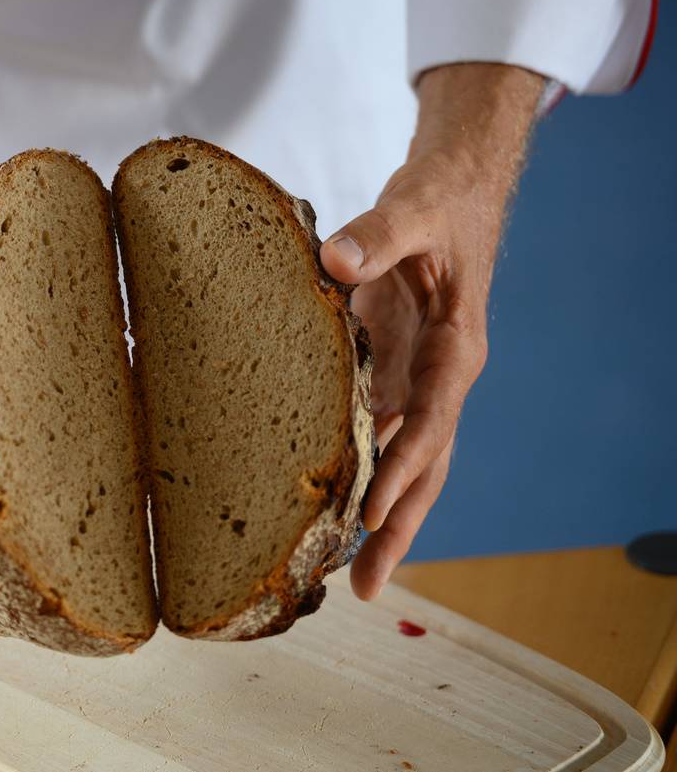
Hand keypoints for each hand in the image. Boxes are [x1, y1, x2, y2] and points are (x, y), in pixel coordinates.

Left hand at [319, 64, 543, 599]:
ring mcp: (415, 380)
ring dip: (377, 513)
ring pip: (400, 460)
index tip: (371, 514)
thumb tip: (333, 262)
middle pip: (425, 466)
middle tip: (365, 588)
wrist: (454, 192)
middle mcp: (439, 378)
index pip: (433, 421)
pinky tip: (323, 501)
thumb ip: (376, 236)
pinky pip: (374, 432)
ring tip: (346, 573)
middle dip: (398, 526)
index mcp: (457, 349)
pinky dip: (355, 469)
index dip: (403, 468)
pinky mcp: (389, 370)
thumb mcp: (413, 209)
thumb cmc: (439, 202)